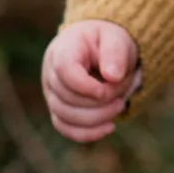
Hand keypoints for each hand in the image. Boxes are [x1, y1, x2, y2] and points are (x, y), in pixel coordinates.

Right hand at [42, 21, 140, 142]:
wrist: (101, 48)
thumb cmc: (107, 42)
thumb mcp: (116, 39)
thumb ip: (115, 53)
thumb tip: (113, 77)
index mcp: (63, 50)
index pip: (64, 70)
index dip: (85, 86)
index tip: (106, 91)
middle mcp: (51, 73)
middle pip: (66, 97)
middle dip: (99, 102)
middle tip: (122, 95)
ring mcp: (52, 93)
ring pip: (65, 116)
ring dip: (97, 117)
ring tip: (120, 106)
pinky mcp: (59, 110)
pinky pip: (66, 128)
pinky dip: (87, 133)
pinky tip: (109, 127)